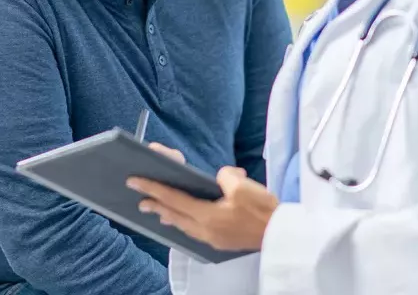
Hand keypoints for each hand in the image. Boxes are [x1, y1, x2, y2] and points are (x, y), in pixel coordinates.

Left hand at [128, 144, 277, 251]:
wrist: (282, 236)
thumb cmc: (264, 212)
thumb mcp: (244, 186)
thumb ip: (225, 176)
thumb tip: (220, 177)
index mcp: (207, 215)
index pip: (173, 199)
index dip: (153, 188)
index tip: (135, 181)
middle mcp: (205, 230)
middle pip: (174, 216)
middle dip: (156, 206)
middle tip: (140, 200)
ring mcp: (212, 238)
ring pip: (183, 226)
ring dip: (169, 216)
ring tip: (158, 210)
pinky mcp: (221, 242)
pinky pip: (194, 232)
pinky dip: (184, 223)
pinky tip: (184, 220)